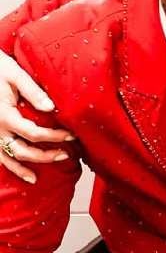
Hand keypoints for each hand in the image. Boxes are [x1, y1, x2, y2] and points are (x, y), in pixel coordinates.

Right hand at [0, 50, 72, 183]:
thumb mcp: (16, 75)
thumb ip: (33, 92)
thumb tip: (52, 108)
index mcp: (5, 115)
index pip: (34, 133)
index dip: (55, 137)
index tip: (72, 135)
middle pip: (24, 150)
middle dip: (47, 154)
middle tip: (67, 152)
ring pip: (11, 158)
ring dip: (31, 165)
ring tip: (52, 165)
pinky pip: (0, 157)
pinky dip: (14, 169)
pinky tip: (29, 178)